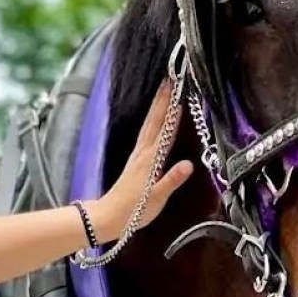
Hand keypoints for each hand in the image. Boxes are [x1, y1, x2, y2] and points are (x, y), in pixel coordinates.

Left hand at [90, 78, 194, 241]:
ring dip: (157, 107)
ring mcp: (138, 155)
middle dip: (162, 100)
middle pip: (154, 121)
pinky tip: (156, 119)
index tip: (178, 91)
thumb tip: (189, 164)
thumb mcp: (156, 199)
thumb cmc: (133, 211)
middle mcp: (143, 153)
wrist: (108, 217)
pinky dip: (153, 121)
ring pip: (149, 125)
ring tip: (164, 91)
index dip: (172, 110)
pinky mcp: (136, 161)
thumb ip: (172, 180)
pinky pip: (147, 134)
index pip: (164, 130)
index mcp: (150, 160)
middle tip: (170, 80)